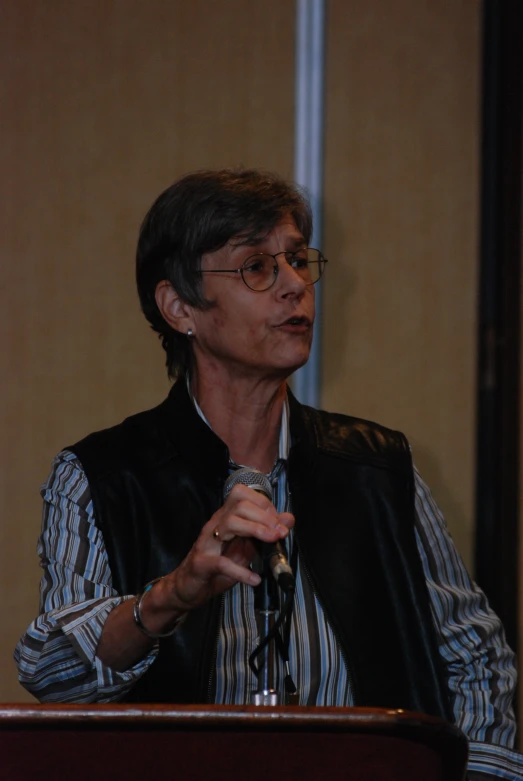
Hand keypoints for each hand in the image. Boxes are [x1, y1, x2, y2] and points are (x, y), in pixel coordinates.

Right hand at [163, 483, 293, 611]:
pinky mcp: (202, 563)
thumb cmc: (217, 566)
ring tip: (272, 542)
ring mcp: (207, 542)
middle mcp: (216, 525)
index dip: (265, 505)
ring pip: (230, 523)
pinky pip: (222, 563)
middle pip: (239, 505)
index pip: (243, 495)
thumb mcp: (245, 549)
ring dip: (255, 530)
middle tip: (280, 533)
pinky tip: (255, 579)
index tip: (280, 522)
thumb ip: (263, 534)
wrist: (188, 588)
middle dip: (264, 516)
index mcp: (225, 518)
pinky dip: (241, 571)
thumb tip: (288, 519)